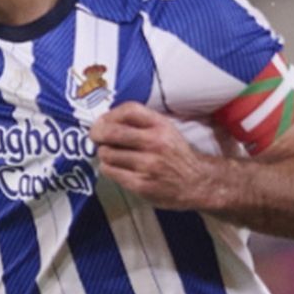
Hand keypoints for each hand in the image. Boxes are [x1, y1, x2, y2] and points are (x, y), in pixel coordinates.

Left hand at [89, 102, 221, 209]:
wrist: (197, 183)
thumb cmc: (176, 156)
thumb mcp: (166, 130)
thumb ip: (141, 123)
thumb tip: (106, 120)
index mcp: (161, 126)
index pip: (128, 110)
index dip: (109, 114)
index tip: (103, 120)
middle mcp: (155, 143)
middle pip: (112, 131)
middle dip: (97, 133)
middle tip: (95, 136)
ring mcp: (147, 165)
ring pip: (107, 153)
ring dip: (104, 153)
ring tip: (111, 154)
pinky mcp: (141, 184)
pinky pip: (110, 171)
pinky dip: (107, 168)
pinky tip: (115, 167)